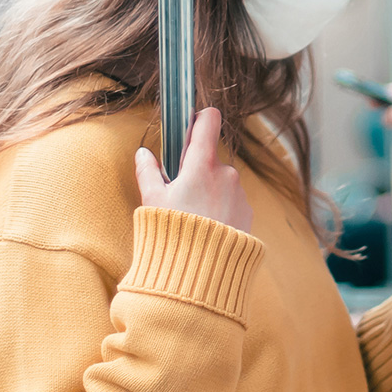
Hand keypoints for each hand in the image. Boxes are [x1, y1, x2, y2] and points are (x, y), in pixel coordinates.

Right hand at [135, 107, 252, 232]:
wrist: (203, 272)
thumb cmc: (174, 233)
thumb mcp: (153, 201)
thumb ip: (148, 172)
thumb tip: (144, 153)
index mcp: (202, 164)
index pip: (209, 120)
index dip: (198, 119)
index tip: (188, 130)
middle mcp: (226, 173)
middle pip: (210, 158)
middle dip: (197, 170)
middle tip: (180, 194)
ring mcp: (240, 193)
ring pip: (222, 182)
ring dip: (210, 192)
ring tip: (194, 218)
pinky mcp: (248, 213)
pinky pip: (232, 202)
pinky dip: (221, 209)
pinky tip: (208, 229)